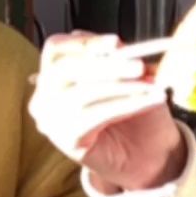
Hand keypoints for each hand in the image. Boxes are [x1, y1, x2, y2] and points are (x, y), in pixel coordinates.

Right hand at [29, 31, 185, 193]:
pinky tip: (148, 101)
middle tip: (138, 66)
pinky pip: (95, 116)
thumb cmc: (133, 113)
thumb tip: (120, 47)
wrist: (144, 154)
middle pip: (64, 69)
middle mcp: (44, 95)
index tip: (115, 42)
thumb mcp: (128, 77)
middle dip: (106, 65)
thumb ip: (119, 59)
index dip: (84, 43)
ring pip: (82, 93)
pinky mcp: (65, 139)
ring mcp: (50, 119)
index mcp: (54, 73)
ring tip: (151, 85)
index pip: (56, 49)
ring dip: (122, 87)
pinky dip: (126, 105)